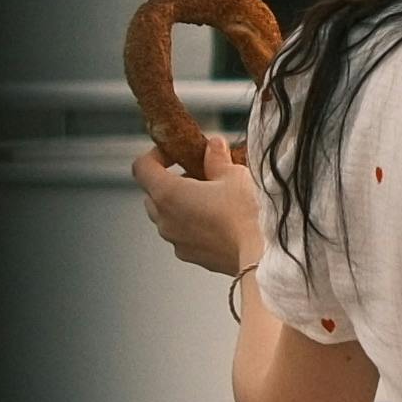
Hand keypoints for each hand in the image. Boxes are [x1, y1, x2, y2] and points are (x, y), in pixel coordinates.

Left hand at [132, 142, 265, 280]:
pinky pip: (181, 234)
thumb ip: (217, 157)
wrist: (260, 255)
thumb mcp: (233, 174)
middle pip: (152, 193)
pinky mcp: (189, 255)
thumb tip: (213, 145)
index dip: (155, 155)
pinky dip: (191, 224)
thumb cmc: (244, 214)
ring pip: (166, 215)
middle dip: (170, 181)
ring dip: (180, 204)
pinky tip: (217, 221)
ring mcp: (175, 240)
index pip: (142, 168)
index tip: (174, 153)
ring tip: (210, 198)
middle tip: (198, 174)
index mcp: (168, 194)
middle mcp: (164, 219)